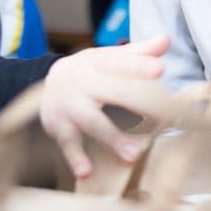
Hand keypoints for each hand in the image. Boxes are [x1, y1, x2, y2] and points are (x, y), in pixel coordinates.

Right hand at [40, 34, 169, 178]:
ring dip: (112, 137)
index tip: (160, 69)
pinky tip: (87, 171)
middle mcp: (82, 82)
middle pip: (111, 91)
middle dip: (137, 102)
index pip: (120, 62)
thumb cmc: (87, 73)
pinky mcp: (59, 128)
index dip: (139, 65)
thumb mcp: (108, 58)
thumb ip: (137, 53)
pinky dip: (76, 158)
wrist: (44, 85)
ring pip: (91, 121)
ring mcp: (69, 106)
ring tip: (134, 155)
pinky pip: (68, 144)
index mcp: (98, 63)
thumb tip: (166, 39)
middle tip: (164, 114)